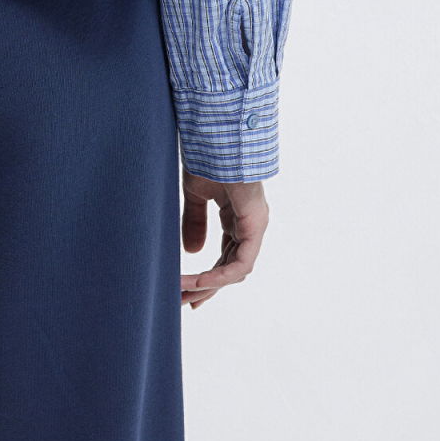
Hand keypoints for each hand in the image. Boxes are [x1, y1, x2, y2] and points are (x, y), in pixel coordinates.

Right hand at [179, 168, 268, 308]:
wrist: (216, 137)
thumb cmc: (207, 157)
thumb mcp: (195, 195)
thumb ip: (194, 222)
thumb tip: (193, 252)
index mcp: (238, 217)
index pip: (226, 256)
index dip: (208, 275)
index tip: (186, 289)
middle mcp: (249, 225)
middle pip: (230, 267)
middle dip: (207, 286)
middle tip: (186, 303)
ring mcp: (254, 226)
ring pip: (235, 270)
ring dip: (209, 284)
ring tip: (184, 294)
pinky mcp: (255, 225)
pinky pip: (240, 262)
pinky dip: (219, 275)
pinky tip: (198, 281)